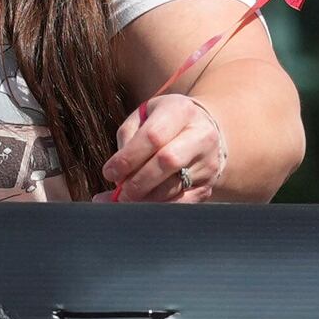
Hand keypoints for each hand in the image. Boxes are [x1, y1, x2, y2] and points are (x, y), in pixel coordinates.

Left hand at [96, 92, 228, 203]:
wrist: (203, 129)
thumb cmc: (164, 123)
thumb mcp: (143, 117)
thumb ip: (127, 139)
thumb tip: (117, 175)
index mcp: (180, 111)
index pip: (153, 137)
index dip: (128, 158)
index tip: (109, 173)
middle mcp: (201, 135)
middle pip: (167, 162)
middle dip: (138, 182)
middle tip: (119, 193)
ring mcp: (209, 162)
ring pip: (174, 187)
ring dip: (145, 199)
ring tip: (126, 199)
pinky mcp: (209, 184)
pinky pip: (182, 203)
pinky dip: (159, 208)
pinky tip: (144, 207)